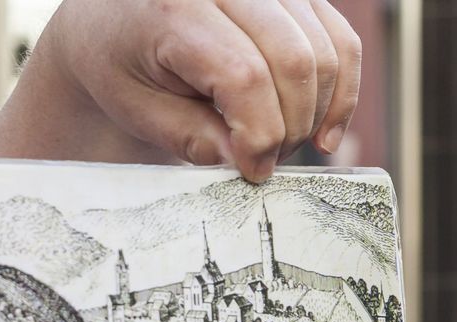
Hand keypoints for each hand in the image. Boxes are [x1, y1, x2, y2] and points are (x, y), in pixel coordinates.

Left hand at [0, 0, 361, 181]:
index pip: (244, 75)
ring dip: (315, 113)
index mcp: (177, 8)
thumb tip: (249, 162)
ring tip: (281, 145)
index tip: (252, 170)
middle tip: (265, 163)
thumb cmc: (119, 63)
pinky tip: (323, 129)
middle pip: (295, 62)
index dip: (259, 134)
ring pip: (325, 52)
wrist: (115, 21)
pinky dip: (341, 89)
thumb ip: (190, 137)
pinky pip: (341, 39)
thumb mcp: (136, 108)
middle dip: (288, 128)